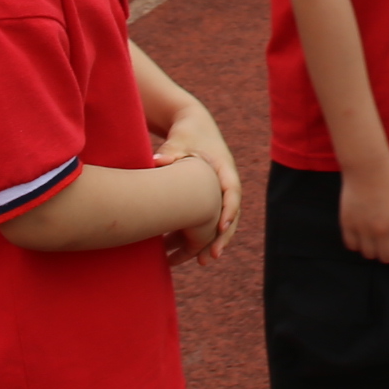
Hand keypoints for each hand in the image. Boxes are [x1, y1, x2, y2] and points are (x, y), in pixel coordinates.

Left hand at [153, 107, 241, 261]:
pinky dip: (202, 236)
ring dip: (213, 242)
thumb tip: (156, 160)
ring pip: (222, 221)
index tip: (221, 227)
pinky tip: (190, 254)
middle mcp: (227, 182)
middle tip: (212, 256)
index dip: (228, 210)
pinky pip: (209, 220)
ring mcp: (219, 192)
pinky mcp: (210, 198)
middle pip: (231, 213)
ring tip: (202, 262)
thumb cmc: (187, 133)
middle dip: (223, 236)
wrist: (193, 126)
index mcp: (224, 168)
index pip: (232, 191)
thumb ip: (170, 151)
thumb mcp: (180, 140)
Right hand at [339, 157, 388, 262]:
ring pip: (369, 255)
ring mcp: (364, 228)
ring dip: (373, 249)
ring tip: (374, 237)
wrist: (368, 166)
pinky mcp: (348, 224)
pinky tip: (361, 232)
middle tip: (388, 241)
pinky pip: (352, 245)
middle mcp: (384, 230)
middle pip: (387, 258)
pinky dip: (357, 243)